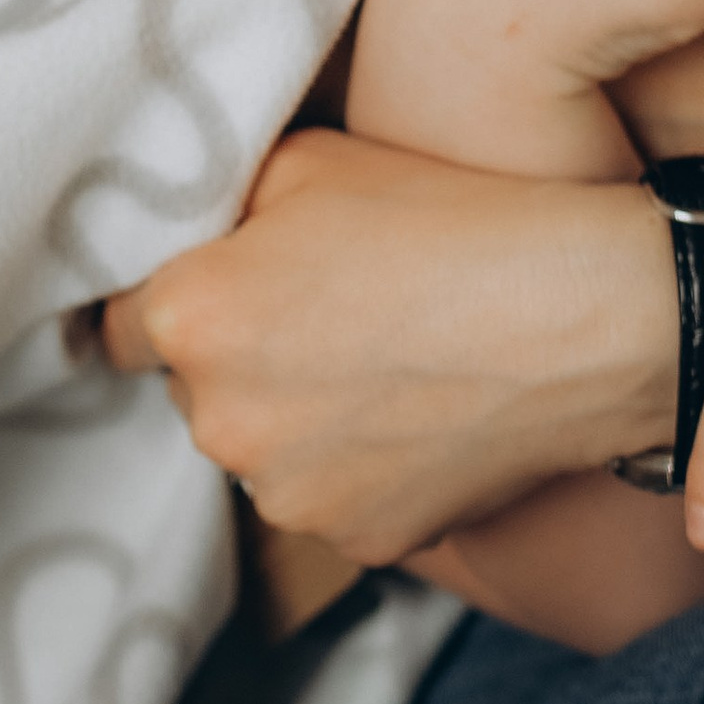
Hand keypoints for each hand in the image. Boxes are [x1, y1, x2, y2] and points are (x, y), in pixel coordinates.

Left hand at [104, 131, 681, 565]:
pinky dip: (359, 463)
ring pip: (263, 449)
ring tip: (384, 358)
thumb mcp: (310, 161)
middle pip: (195, 391)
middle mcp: (220, 421)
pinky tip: (418, 409)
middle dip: (237, 357)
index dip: (163, 300)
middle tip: (320, 311)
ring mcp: (290, 494)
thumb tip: (190, 240)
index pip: (119, 326)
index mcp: (192, 318)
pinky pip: (331, 495)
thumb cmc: (450, 216)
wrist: (584, 312)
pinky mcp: (359, 542)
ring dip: (295, 416)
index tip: (197, 291)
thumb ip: (225, 213)